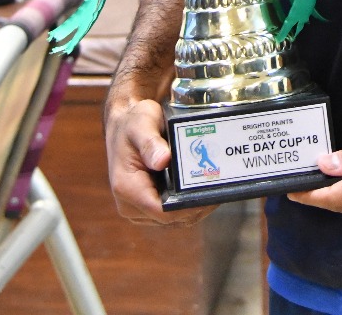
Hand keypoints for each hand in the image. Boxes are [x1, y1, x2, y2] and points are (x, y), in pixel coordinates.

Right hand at [105, 97, 216, 226]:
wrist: (123, 124)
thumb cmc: (132, 123)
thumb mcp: (142, 125)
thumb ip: (151, 143)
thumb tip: (163, 160)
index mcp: (127, 188)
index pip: (161, 210)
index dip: (187, 207)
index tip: (208, 195)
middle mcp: (129, 204)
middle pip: (169, 218)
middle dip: (195, 206)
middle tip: (219, 189)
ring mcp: (137, 208)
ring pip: (172, 218)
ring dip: (192, 207)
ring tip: (214, 189)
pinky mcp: (146, 205)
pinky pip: (169, 211)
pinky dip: (185, 204)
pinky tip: (200, 190)